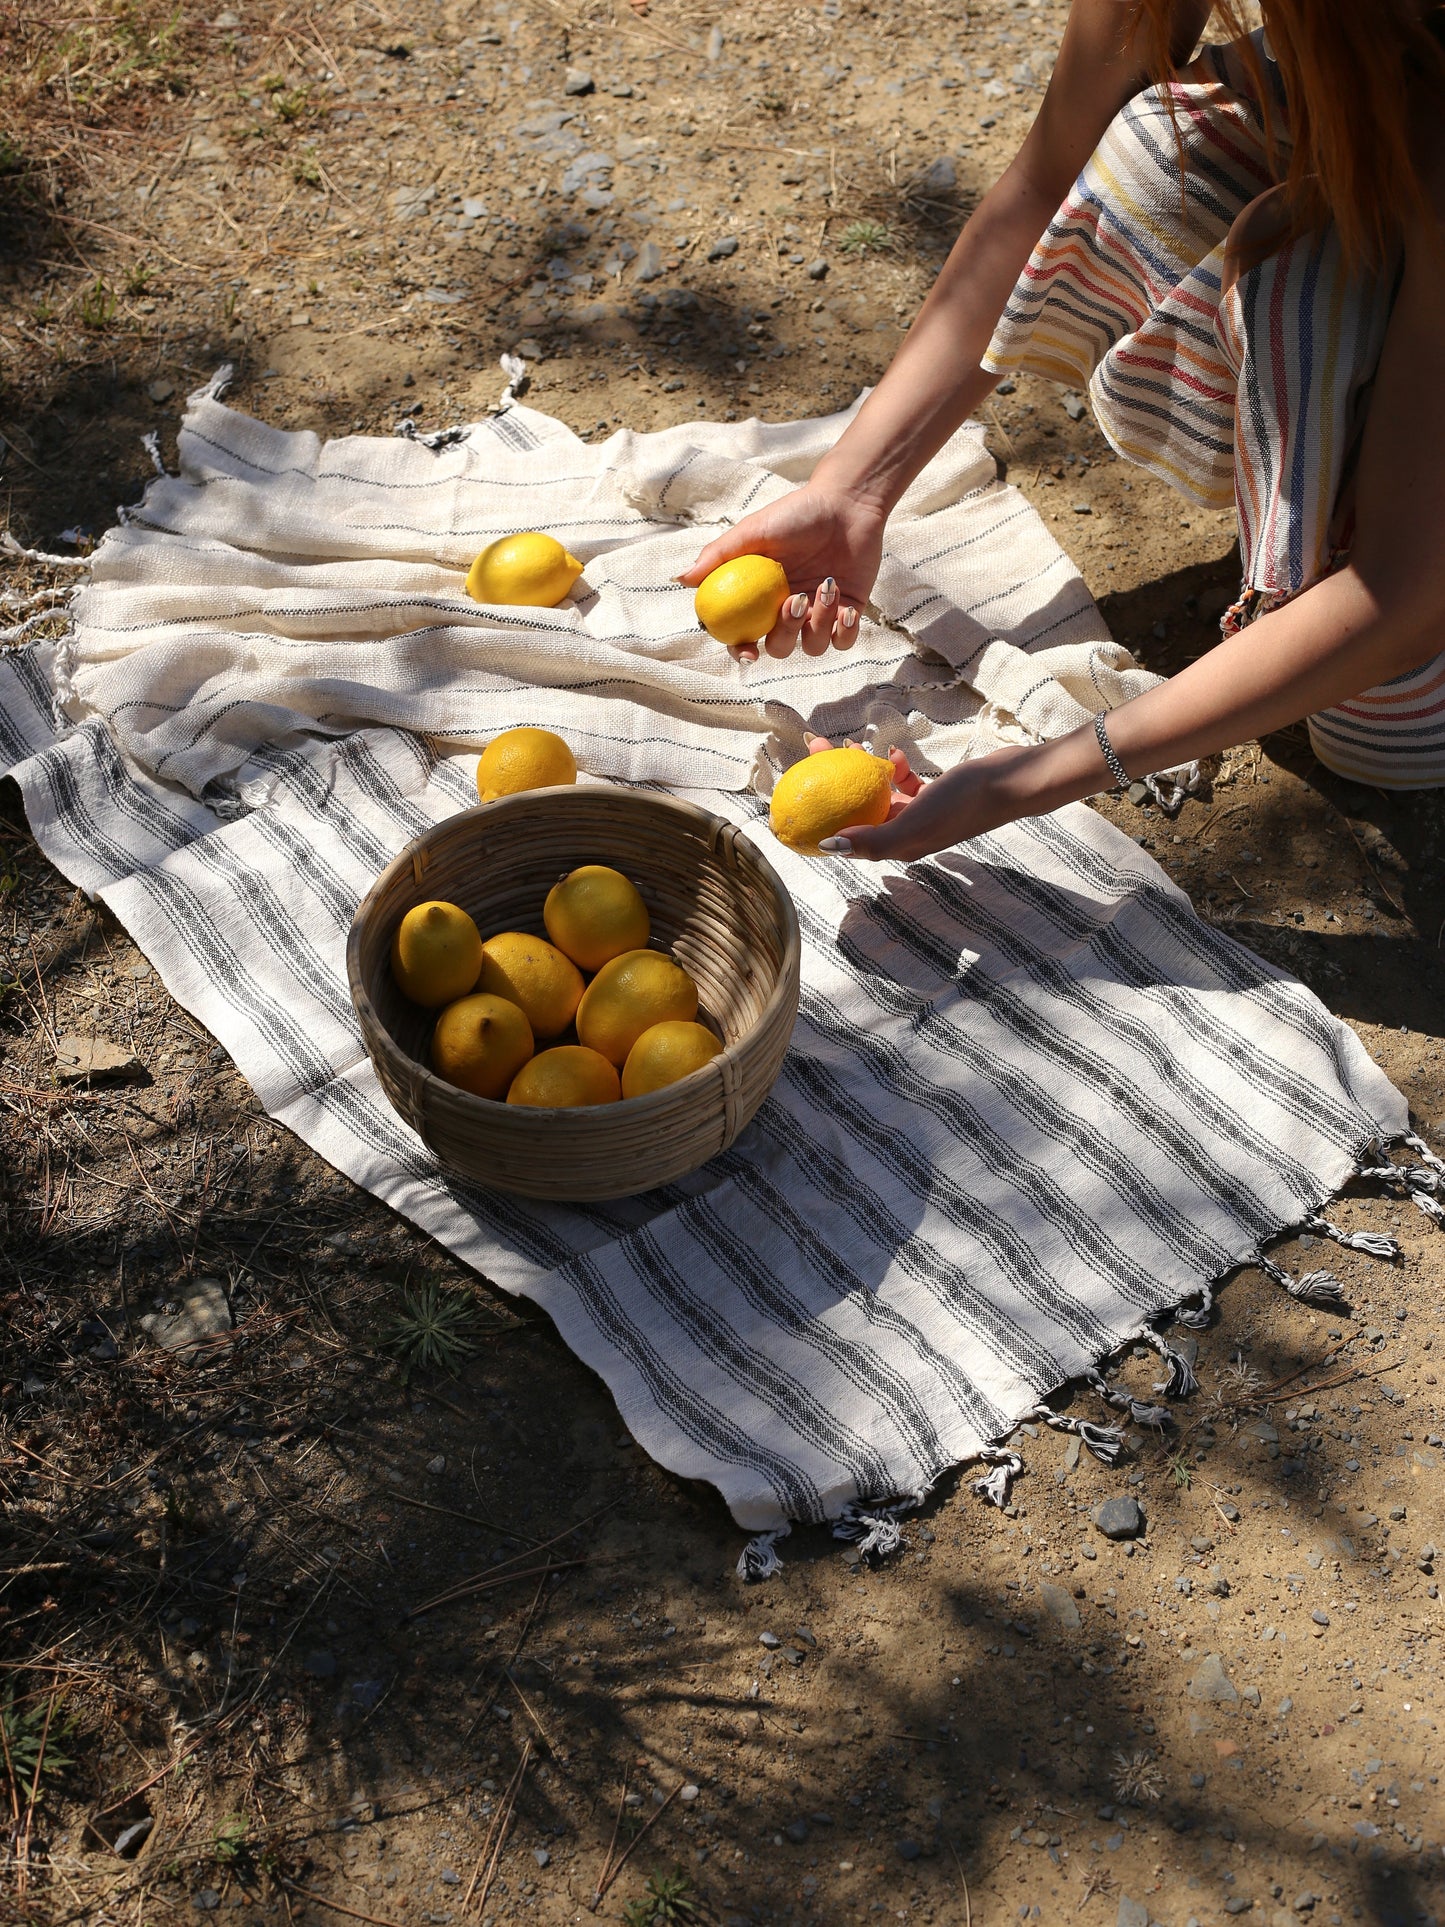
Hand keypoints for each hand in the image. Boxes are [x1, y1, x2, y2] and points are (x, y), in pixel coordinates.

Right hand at [677, 483, 884, 662]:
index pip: (744, 633)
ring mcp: (818, 613)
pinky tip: (846, 607)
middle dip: (786, 633)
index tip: (749, 652)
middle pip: (779, 646)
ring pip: (812, 646)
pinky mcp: (848, 613)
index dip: (742, 650)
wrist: (847, 503)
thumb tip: (681, 580)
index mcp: (760, 596)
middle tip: (795, 600)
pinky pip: (843, 642)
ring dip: (818, 622)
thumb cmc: (797, 513)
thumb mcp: (753, 531)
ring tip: (828, 585)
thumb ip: (718, 556)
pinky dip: (844, 631)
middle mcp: (787, 608)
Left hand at [813, 736, 1033, 861]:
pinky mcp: (936, 795)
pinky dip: (895, 768)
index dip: (819, 816)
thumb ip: (872, 839)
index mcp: (898, 847)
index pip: (847, 835)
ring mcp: (921, 814)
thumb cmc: (963, 803)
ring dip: (861, 770)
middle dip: (832, 781)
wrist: (1011, 782)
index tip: (797, 789)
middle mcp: (907, 834)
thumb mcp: (913, 823)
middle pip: (857, 810)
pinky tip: (893, 751)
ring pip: (877, 793)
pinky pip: (904, 782)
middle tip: (814, 750)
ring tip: (849, 743)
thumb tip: (827, 848)